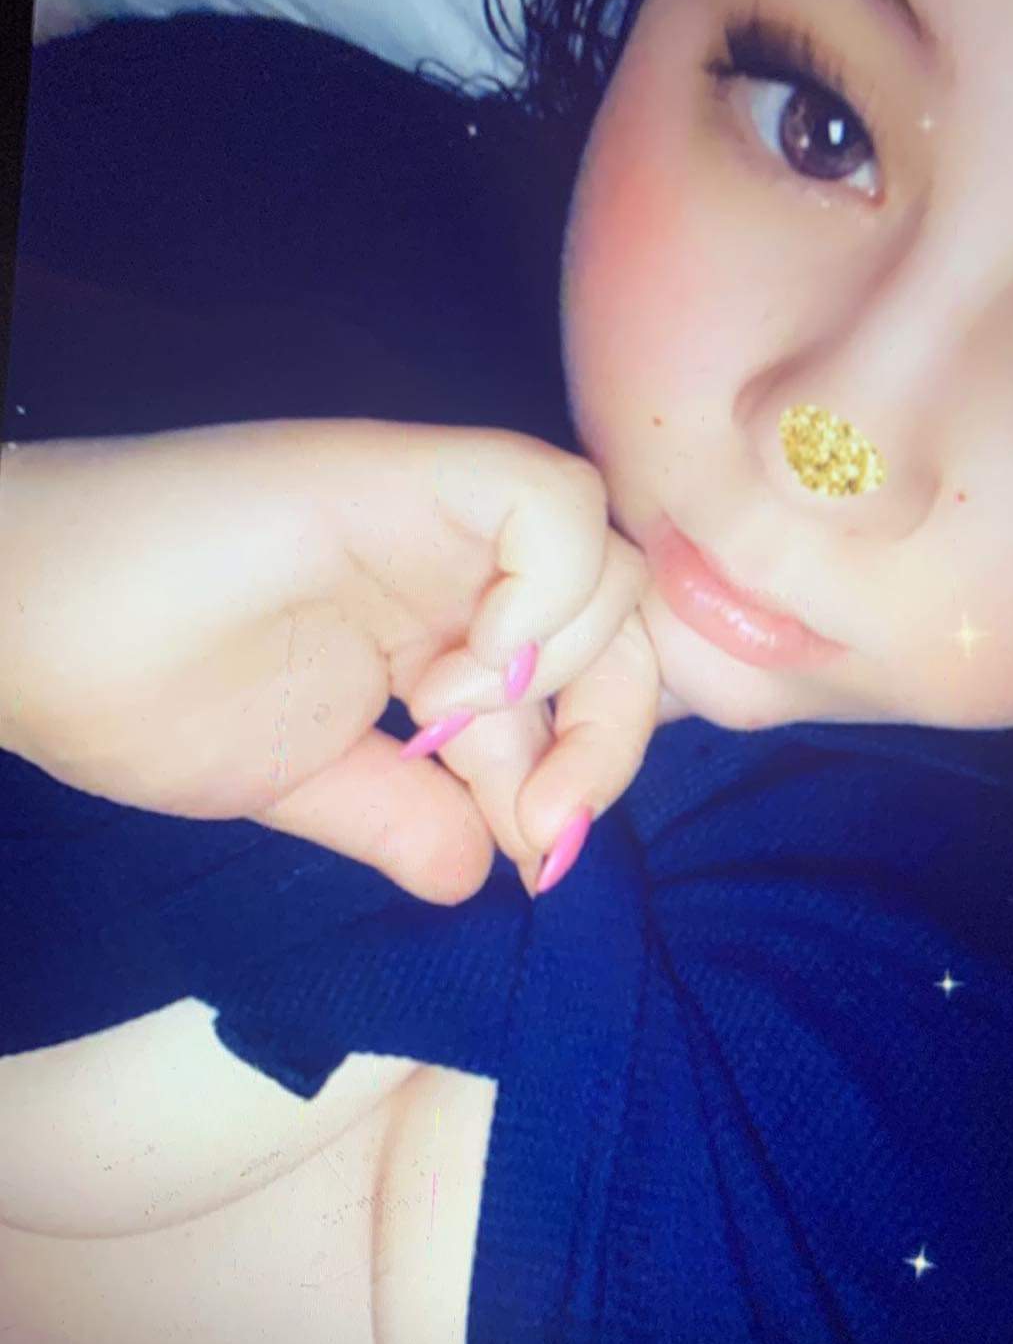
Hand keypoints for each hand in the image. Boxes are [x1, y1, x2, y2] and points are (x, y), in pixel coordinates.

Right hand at [0, 420, 645, 903]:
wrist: (23, 632)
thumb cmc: (139, 694)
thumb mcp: (303, 783)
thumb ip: (401, 817)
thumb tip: (479, 873)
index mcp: (436, 629)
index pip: (586, 675)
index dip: (595, 762)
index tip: (543, 848)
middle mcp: (453, 563)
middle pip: (621, 616)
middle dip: (614, 731)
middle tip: (543, 814)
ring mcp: (431, 511)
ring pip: (604, 557)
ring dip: (567, 671)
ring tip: (445, 722)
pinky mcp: (399, 470)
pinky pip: (549, 500)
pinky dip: (550, 594)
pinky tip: (464, 672)